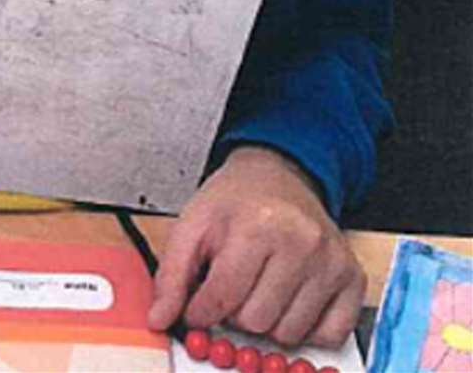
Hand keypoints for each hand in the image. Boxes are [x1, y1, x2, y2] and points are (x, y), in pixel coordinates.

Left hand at [148, 147, 364, 348]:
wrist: (278, 175)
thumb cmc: (235, 201)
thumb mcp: (193, 224)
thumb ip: (171, 274)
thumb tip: (159, 318)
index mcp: (256, 226)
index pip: (222, 299)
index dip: (202, 312)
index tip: (199, 307)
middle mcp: (301, 242)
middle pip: (256, 321)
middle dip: (235, 312)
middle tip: (235, 285)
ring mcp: (330, 262)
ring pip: (289, 334)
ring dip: (267, 322)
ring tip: (260, 286)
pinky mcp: (352, 277)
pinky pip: (328, 336)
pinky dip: (305, 328)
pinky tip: (290, 298)